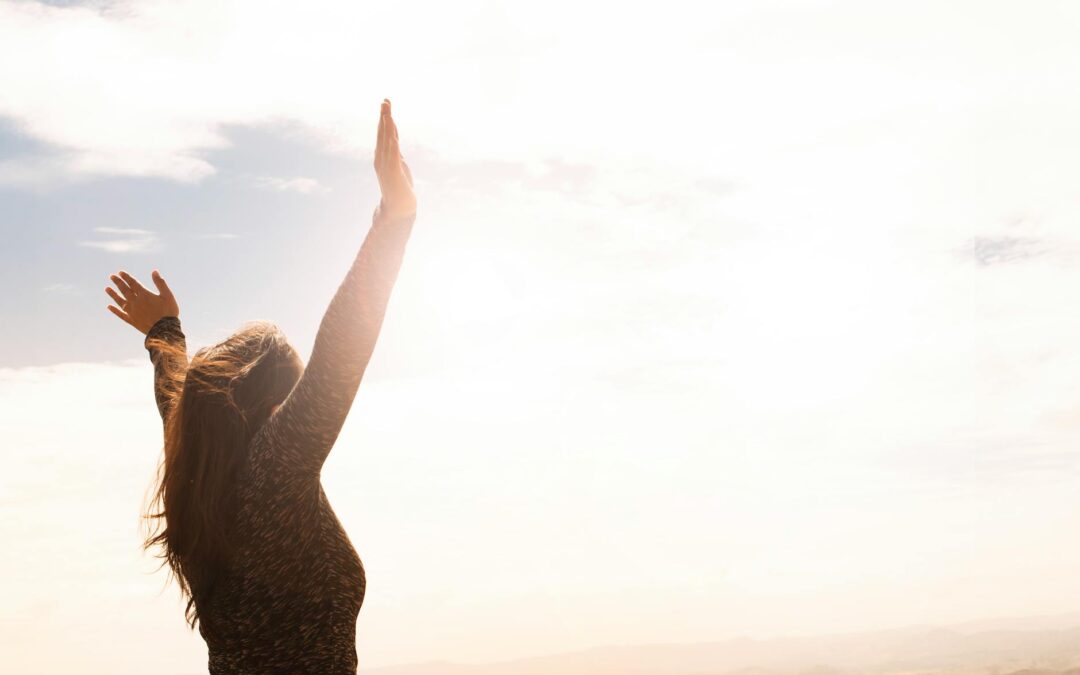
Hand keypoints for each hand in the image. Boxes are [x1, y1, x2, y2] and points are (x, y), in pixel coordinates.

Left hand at [105, 269, 179, 334]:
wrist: (165, 330)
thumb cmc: (168, 312)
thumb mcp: (168, 295)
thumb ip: (160, 283)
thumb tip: (154, 271)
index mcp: (144, 295)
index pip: (133, 283)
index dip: (126, 277)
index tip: (120, 272)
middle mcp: (136, 302)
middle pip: (125, 290)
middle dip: (118, 283)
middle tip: (112, 277)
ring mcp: (132, 312)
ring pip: (120, 301)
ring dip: (113, 294)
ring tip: (107, 289)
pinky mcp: (132, 320)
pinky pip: (121, 314)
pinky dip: (115, 310)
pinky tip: (109, 307)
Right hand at [374, 98, 416, 220]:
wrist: (398, 208)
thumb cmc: (399, 187)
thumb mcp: (398, 164)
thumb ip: (395, 151)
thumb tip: (393, 139)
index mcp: (382, 156)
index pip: (384, 133)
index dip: (385, 118)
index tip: (386, 103)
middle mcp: (381, 158)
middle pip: (383, 133)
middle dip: (384, 116)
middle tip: (385, 100)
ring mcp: (386, 165)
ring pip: (386, 141)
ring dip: (387, 126)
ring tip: (388, 112)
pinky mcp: (393, 172)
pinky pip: (393, 155)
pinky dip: (392, 144)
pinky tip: (393, 134)